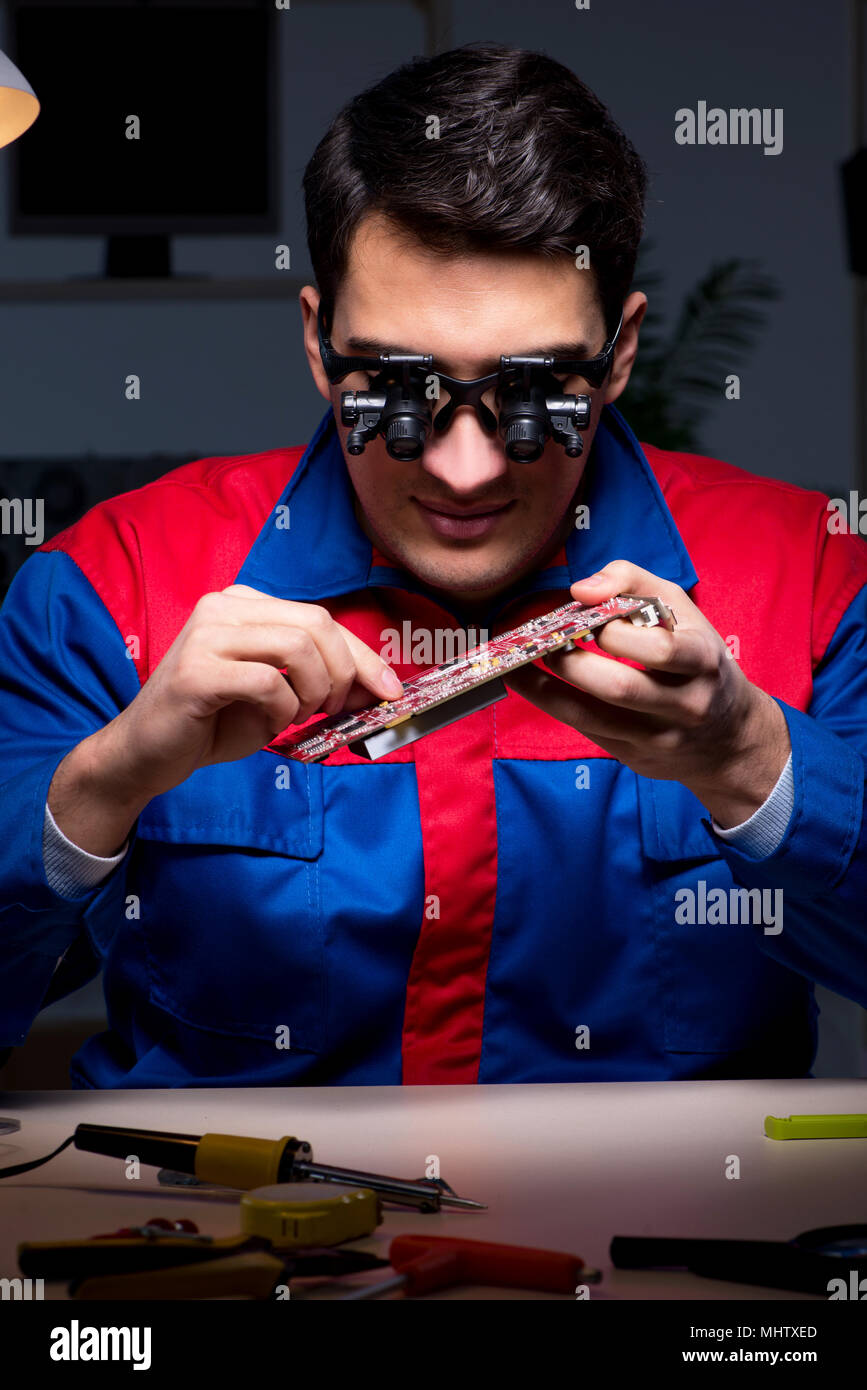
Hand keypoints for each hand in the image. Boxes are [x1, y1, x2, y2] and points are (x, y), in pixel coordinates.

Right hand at [87, 585, 403, 805]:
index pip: (322, 618)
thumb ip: (320, 682)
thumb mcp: (277, 697)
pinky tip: (269, 724)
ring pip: (297, 647)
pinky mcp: (196, 670)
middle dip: (344, 674)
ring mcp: (207, 634)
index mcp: (245, 604)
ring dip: (314, 692)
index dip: (364, 655)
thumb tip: (380, 687)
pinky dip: (283, 711)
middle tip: (337, 711)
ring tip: (298, 718)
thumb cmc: (213, 723)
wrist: (145, 754)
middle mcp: (224, 606)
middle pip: (317, 624)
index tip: (390, 689)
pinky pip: (268, 682)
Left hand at [502, 560, 790, 828]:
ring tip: (515, 664)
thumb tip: (579, 590)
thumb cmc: (697, 658)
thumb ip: (632, 582)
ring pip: (591, 717)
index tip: (584, 616)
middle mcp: (685, 705)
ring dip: (544, 688)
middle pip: (619, 688)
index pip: (659, 649)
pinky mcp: (635, 757)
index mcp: (702, 662)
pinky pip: (586, 730)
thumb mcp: (681, 609)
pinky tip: (530, 684)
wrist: (728, 737)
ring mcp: (659, 738)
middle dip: (571, 661)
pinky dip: (553, 705)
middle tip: (542, 640)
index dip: (614, 631)